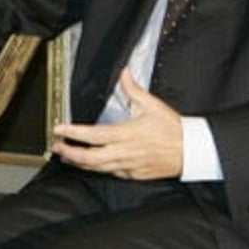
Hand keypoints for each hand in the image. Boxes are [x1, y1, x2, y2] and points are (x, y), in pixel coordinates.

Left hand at [49, 69, 183, 179]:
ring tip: (66, 156)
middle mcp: (124, 151)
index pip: (92, 135)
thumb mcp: (152, 105)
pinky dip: (97, 169)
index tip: (59, 129)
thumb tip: (124, 74)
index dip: (73, 133)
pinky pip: (110, 173)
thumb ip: (133, 89)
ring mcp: (127, 165)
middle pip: (89, 157)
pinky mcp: (133, 174)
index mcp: (126, 133)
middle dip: (69, 153)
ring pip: (97, 168)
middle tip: (56, 147)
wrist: (191, 151)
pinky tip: (89, 165)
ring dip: (79, 163)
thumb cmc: (173, 129)